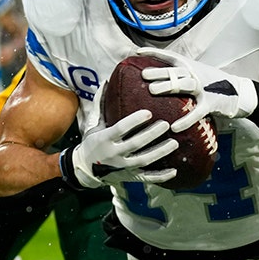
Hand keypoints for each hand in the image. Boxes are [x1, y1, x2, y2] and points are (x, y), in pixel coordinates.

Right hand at [63, 109, 178, 188]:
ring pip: (143, 160)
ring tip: (174, 143)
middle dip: (151, 135)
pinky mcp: (129, 177)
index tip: (148, 112)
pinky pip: (146, 178)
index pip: (121, 129)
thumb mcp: (93, 124)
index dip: (134, 121)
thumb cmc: (92, 143)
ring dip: (160, 152)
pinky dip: (160, 176)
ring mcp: (123, 167)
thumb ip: (100, 104)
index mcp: (105, 139)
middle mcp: (114, 154)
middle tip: (166, 124)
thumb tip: (106, 82)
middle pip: (135, 144)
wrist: (84, 169)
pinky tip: (174, 170)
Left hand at [135, 47, 258, 132]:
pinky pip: (197, 111)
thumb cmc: (214, 85)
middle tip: (142, 75)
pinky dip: (186, 119)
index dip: (154, 53)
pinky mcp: (212, 103)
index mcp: (191, 66)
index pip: (170, 56)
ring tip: (152, 91)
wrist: (241, 92)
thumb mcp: (197, 74)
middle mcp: (196, 74)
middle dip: (158, 72)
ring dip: (168, 86)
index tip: (137, 52)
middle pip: (174, 71)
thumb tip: (158, 77)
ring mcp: (204, 88)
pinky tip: (174, 127)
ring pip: (184, 85)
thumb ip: (180, 75)